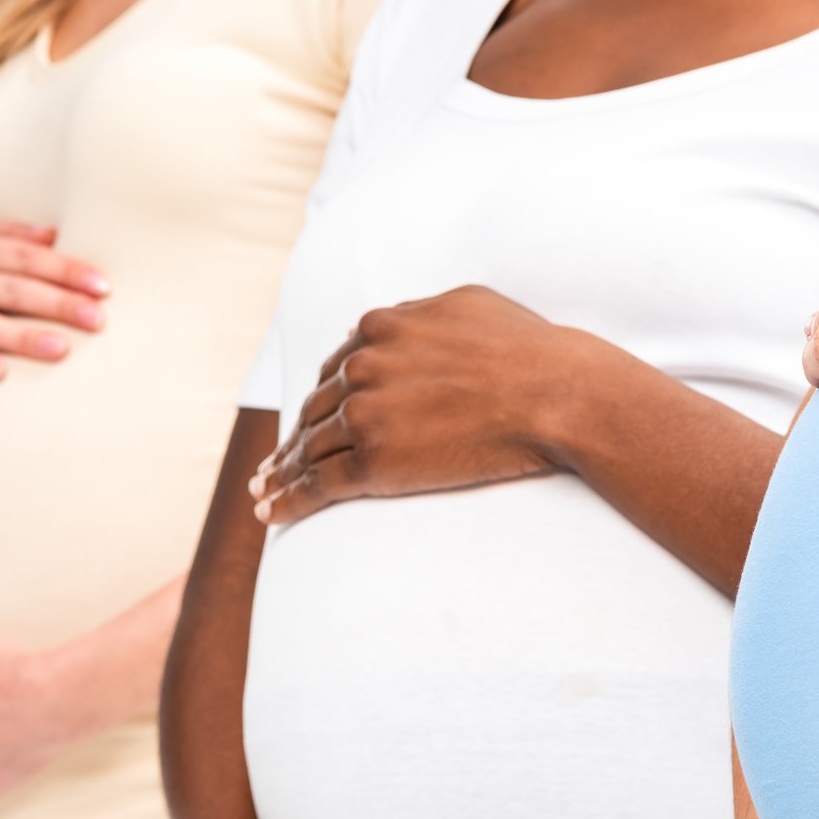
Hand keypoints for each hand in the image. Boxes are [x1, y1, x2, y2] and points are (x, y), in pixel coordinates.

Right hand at [0, 217, 109, 382]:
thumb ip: (10, 234)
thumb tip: (56, 232)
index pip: (25, 257)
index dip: (64, 271)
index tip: (102, 287)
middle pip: (11, 290)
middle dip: (57, 304)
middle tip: (98, 320)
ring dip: (23, 336)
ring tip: (62, 347)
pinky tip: (0, 372)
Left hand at [250, 286, 608, 523]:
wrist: (553, 393)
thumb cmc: (528, 350)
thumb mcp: (466, 305)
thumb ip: (415, 313)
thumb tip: (377, 325)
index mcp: (380, 328)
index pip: (335, 368)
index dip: (322, 397)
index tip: (311, 418)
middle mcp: (362, 367)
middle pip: (314, 410)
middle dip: (293, 438)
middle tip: (274, 463)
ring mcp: (364, 416)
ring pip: (308, 450)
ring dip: (281, 474)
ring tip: (264, 492)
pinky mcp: (374, 462)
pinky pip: (318, 485)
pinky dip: (289, 501)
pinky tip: (272, 514)